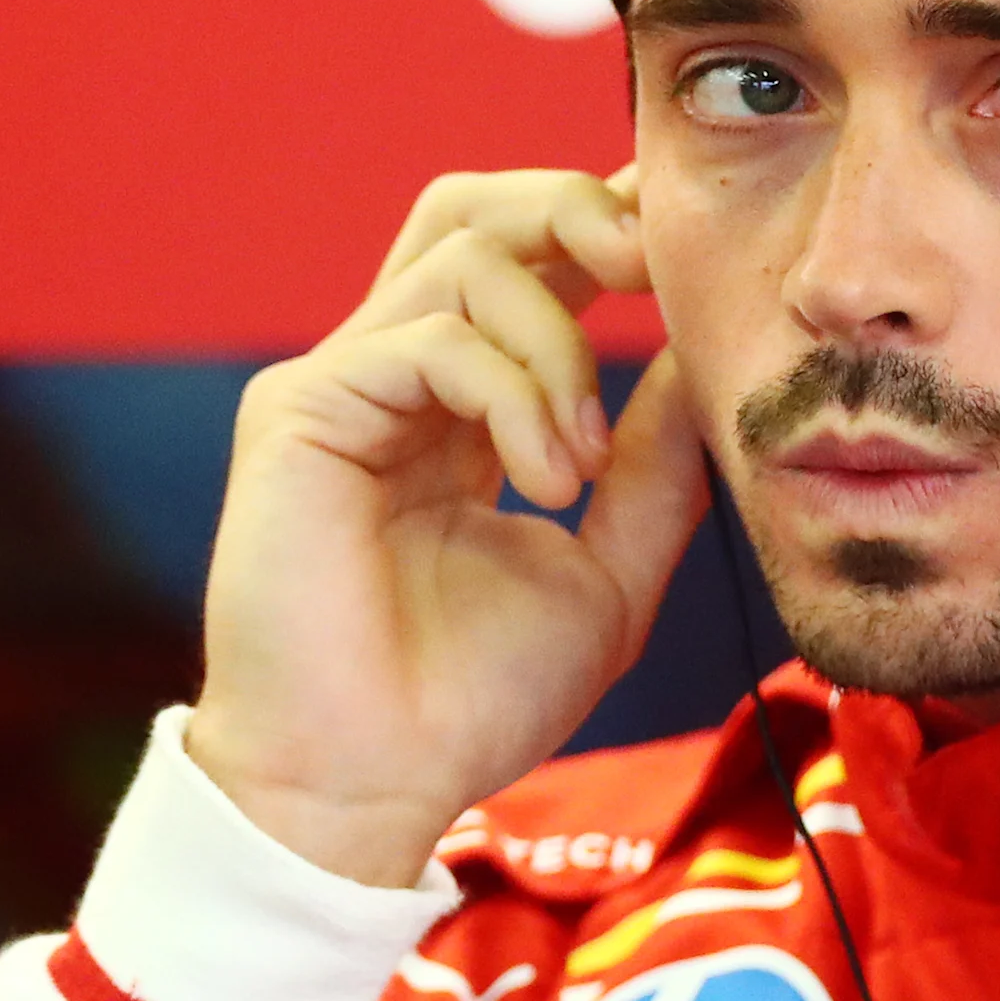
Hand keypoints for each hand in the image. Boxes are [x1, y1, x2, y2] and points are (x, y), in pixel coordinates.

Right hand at [184, 168, 711, 885]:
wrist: (375, 789)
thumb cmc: (472, 702)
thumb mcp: (608, 573)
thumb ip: (651, 467)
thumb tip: (700, 361)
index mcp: (456, 406)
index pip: (522, 261)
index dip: (601, 228)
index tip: (683, 249)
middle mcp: (390, 376)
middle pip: (471, 210)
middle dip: (574, 212)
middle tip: (650, 269)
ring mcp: (339, 385)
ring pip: (463, 258)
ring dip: (558, 344)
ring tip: (582, 463)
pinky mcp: (299, 410)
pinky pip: (425, 336)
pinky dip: (511, 392)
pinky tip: (544, 479)